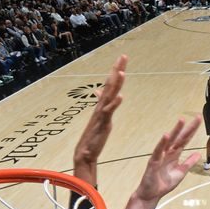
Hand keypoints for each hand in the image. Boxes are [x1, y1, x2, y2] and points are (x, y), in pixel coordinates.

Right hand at [73, 55, 126, 182]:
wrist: (86, 152)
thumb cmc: (94, 135)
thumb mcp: (100, 117)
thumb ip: (102, 104)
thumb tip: (99, 91)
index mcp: (102, 104)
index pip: (110, 83)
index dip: (116, 70)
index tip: (122, 58)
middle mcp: (101, 106)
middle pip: (110, 84)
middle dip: (117, 70)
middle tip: (123, 56)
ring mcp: (101, 114)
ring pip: (109, 96)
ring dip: (116, 84)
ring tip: (122, 72)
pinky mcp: (103, 123)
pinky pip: (109, 112)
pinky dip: (114, 104)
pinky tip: (121, 97)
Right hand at [134, 116, 201, 201]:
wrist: (151, 195)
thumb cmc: (163, 183)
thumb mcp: (181, 172)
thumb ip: (188, 163)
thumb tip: (198, 154)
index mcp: (175, 154)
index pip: (185, 140)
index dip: (192, 131)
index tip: (199, 121)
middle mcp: (168, 152)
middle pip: (180, 138)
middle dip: (188, 128)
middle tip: (198, 117)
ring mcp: (160, 156)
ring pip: (169, 141)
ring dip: (175, 131)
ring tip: (182, 120)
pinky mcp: (153, 162)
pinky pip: (158, 151)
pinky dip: (162, 143)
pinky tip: (166, 136)